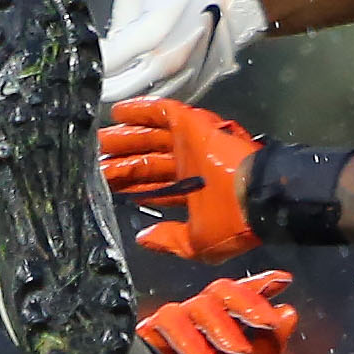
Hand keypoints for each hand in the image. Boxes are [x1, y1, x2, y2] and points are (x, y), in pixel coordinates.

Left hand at [98, 0, 264, 103]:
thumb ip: (118, 23)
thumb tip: (109, 46)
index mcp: (149, 37)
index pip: (105, 62)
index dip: (87, 62)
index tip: (78, 56)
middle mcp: (164, 65)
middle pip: (116, 90)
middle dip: (100, 82)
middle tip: (91, 71)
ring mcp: (178, 79)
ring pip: (136, 99)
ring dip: (120, 91)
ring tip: (113, 75)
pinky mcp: (190, 87)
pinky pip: (158, 99)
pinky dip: (144, 93)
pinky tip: (140, 79)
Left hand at [100, 97, 265, 260]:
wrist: (257, 194)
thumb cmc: (231, 221)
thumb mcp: (197, 243)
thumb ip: (168, 240)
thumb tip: (143, 238)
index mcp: (192, 191)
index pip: (155, 186)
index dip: (132, 186)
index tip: (108, 187)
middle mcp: (188, 165)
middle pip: (147, 161)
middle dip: (122, 162)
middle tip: (96, 162)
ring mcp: (188, 143)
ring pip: (150, 137)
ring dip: (125, 137)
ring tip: (100, 138)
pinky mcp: (190, 124)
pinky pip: (162, 112)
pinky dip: (140, 110)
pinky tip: (118, 111)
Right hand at [138, 271, 297, 353]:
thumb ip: (271, 344)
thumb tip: (287, 310)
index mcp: (227, 327)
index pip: (241, 295)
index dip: (259, 285)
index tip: (283, 280)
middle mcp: (200, 323)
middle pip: (218, 292)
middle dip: (245, 302)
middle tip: (266, 322)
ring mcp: (176, 330)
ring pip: (194, 305)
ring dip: (218, 322)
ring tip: (236, 350)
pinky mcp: (151, 340)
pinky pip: (163, 321)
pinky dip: (184, 334)